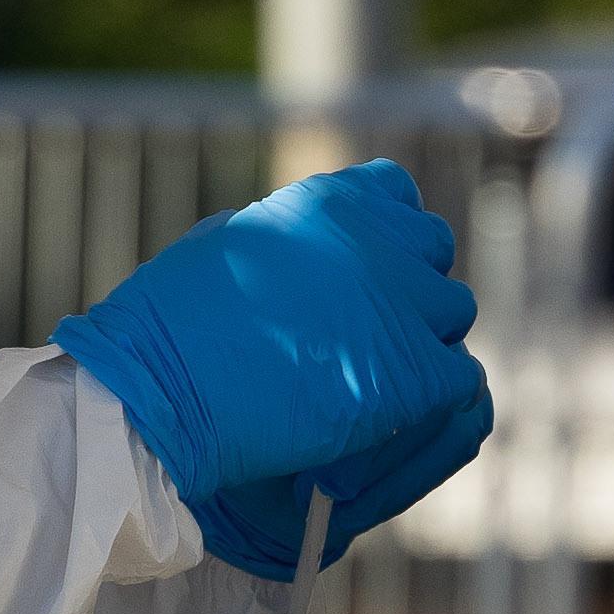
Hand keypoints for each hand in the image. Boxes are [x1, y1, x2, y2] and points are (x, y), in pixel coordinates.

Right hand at [55, 164, 485, 565]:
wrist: (156, 393)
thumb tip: (312, 262)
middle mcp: (375, 240)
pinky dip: (431, 404)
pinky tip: (388, 421)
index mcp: (328, 201)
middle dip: (407, 286)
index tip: (364, 269)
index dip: (383, 233)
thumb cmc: (166, 328)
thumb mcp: (226, 246)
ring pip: (451, 316)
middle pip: (432, 251)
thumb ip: (288, 244)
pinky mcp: (411, 375)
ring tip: (375, 381)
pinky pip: (457, 382)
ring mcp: (399, 307)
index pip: (395, 192)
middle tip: (370, 333)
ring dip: (421, 343)